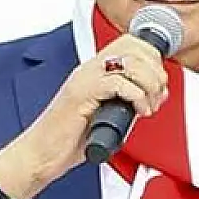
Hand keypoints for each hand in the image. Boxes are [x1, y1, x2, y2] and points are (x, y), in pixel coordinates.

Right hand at [0, 34, 167, 198]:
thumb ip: (124, 102)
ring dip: (150, 85)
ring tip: (149, 105)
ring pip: (130, 63)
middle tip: (158, 95)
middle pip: (134, 48)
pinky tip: (138, 111)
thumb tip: (150, 98)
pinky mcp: (81, 95)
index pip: (130, 43)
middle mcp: (89, 69)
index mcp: (94, 70)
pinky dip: (137, 97)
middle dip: (156, 71)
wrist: (40, 155)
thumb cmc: (67, 139)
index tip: (159, 83)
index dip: (152, 58)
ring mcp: (84, 80)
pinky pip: (117, 83)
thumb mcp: (105, 114)